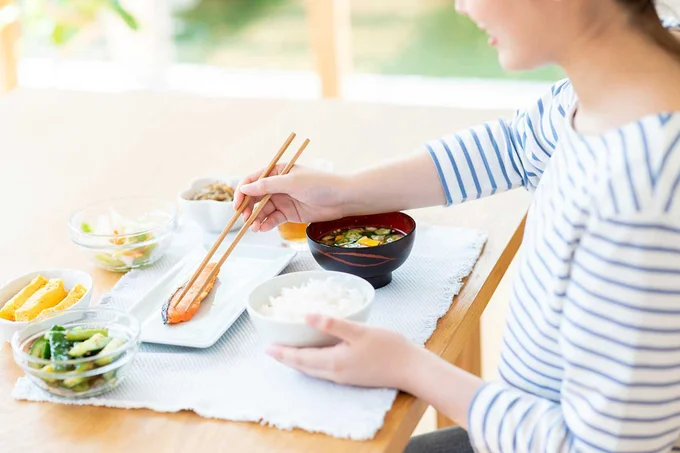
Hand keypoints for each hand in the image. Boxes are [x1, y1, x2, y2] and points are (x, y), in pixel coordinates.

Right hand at [234, 164, 347, 231]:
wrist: (342, 199)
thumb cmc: (320, 184)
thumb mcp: (292, 182)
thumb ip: (267, 186)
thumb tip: (245, 188)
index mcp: (277, 172)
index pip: (253, 180)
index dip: (242, 192)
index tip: (237, 204)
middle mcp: (277, 185)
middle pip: (255, 197)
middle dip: (247, 208)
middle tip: (244, 218)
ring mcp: (283, 200)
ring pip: (262, 210)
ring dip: (256, 218)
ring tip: (254, 227)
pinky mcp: (289, 213)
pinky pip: (273, 219)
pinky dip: (266, 224)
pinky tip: (262, 229)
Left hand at [266, 314, 419, 389]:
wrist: (411, 369)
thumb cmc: (389, 347)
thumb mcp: (359, 331)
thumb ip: (332, 324)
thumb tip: (307, 316)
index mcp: (333, 361)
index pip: (300, 358)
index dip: (282, 353)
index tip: (267, 347)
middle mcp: (335, 373)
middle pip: (303, 367)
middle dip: (286, 359)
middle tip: (272, 350)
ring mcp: (344, 377)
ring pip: (313, 370)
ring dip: (298, 362)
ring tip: (288, 353)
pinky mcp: (353, 376)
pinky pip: (324, 371)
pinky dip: (312, 364)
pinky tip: (315, 356)